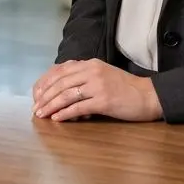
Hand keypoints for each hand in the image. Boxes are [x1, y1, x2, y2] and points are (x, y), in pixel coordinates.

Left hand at [31, 59, 163, 122]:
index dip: (46, 83)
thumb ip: (84, 76)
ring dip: (51, 106)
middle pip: (61, 83)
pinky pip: (79, 107)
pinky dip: (65, 113)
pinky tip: (57, 119)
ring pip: (67, 95)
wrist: (148, 95)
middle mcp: (92, 71)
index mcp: (90, 63)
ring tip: (41, 115)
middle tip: (36, 108)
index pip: (60, 71)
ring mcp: (98, 85)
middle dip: (45, 97)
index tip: (37, 95)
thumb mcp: (103, 74)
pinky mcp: (104, 101)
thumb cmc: (125, 88)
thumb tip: (61, 87)